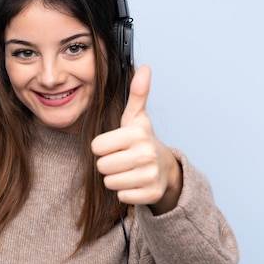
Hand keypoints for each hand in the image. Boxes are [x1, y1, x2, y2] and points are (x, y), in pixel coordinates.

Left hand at [91, 65, 182, 213]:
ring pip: (109, 182)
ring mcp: (150, 176)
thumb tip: (145, 67)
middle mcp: (145, 154)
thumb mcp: (137, 118)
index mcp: (137, 134)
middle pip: (101, 166)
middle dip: (108, 164)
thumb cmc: (142, 141)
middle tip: (123, 159)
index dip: (103, 147)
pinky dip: (125, 192)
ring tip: (128, 170)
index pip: (96, 146)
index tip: (117, 145)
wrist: (166, 168)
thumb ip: (137, 93)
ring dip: (115, 178)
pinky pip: (121, 197)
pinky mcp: (151, 194)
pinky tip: (135, 182)